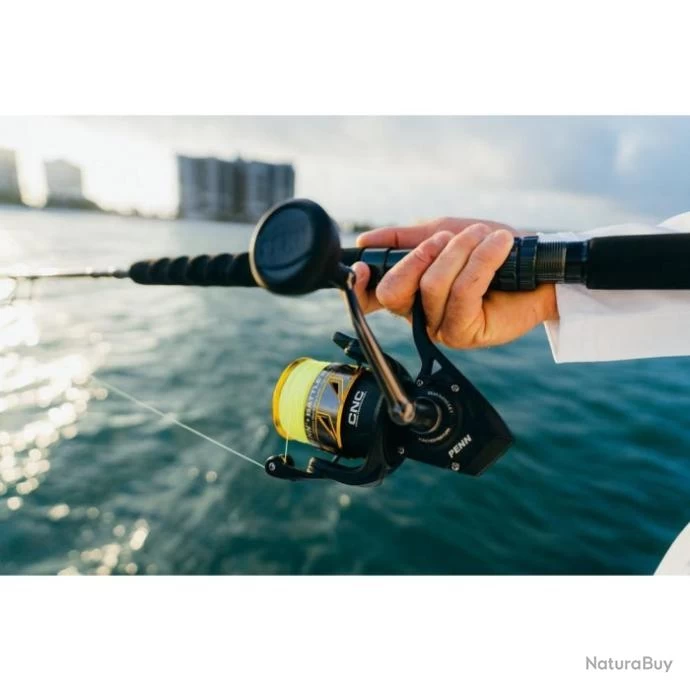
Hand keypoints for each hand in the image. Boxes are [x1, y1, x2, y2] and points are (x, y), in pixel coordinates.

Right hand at [351, 217, 557, 348]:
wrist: (538, 266)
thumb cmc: (491, 250)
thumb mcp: (445, 234)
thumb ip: (406, 238)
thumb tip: (366, 240)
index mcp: (409, 292)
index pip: (372, 296)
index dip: (359, 284)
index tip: (362, 262)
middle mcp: (419, 314)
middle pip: (394, 292)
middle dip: (419, 256)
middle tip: (446, 238)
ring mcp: (440, 328)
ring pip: (432, 286)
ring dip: (460, 251)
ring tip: (485, 236)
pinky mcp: (465, 334)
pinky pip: (463, 292)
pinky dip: (481, 261)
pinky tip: (499, 245)